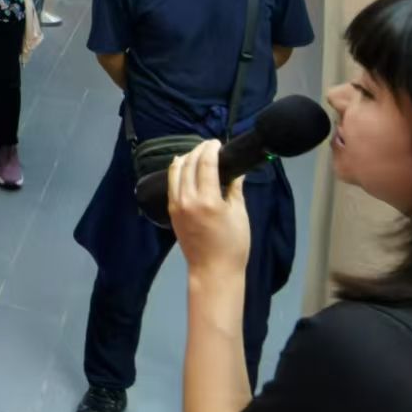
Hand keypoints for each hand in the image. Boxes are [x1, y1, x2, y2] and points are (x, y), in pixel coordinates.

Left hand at [168, 140, 250, 278]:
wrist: (213, 269)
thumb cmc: (233, 244)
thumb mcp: (240, 215)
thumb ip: (235, 189)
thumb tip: (237, 171)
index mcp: (208, 199)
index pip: (205, 164)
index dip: (210, 149)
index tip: (217, 142)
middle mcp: (187, 199)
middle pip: (188, 164)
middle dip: (198, 150)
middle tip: (210, 145)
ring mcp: (176, 205)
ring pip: (175, 171)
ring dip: (185, 158)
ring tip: (197, 153)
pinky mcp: (171, 211)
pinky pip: (171, 184)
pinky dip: (177, 171)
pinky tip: (183, 166)